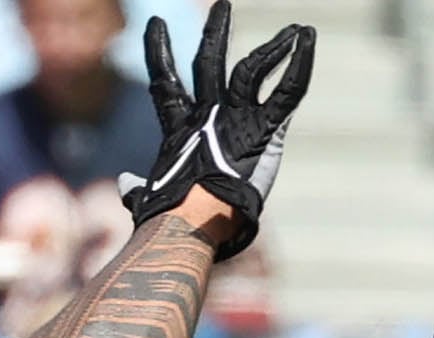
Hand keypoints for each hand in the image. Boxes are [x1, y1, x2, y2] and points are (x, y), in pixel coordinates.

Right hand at [121, 2, 315, 261]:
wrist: (190, 220)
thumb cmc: (167, 218)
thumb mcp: (147, 199)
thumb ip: (136, 190)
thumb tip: (125, 187)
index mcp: (179, 131)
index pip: (166, 85)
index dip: (160, 54)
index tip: (156, 25)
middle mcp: (207, 116)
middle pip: (209, 63)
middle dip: (216, 33)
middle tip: (224, 6)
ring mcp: (234, 119)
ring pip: (252, 69)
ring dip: (274, 48)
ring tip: (294, 31)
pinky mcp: (263, 132)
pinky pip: (286, 92)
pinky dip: (299, 65)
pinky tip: (308, 37)